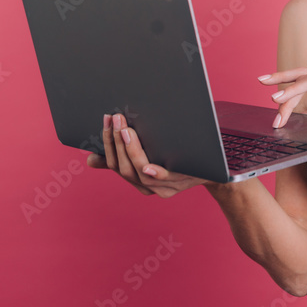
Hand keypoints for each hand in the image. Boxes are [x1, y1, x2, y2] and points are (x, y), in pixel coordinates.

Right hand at [86, 113, 208, 196]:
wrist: (216, 164)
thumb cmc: (180, 154)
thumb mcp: (151, 152)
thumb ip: (124, 155)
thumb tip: (91, 159)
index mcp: (138, 180)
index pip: (114, 165)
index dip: (106, 144)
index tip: (105, 122)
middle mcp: (148, 187)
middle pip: (123, 169)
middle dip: (116, 142)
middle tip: (115, 118)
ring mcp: (165, 187)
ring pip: (138, 172)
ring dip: (129, 149)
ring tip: (126, 128)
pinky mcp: (180, 182)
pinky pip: (163, 179)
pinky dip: (153, 172)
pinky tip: (146, 166)